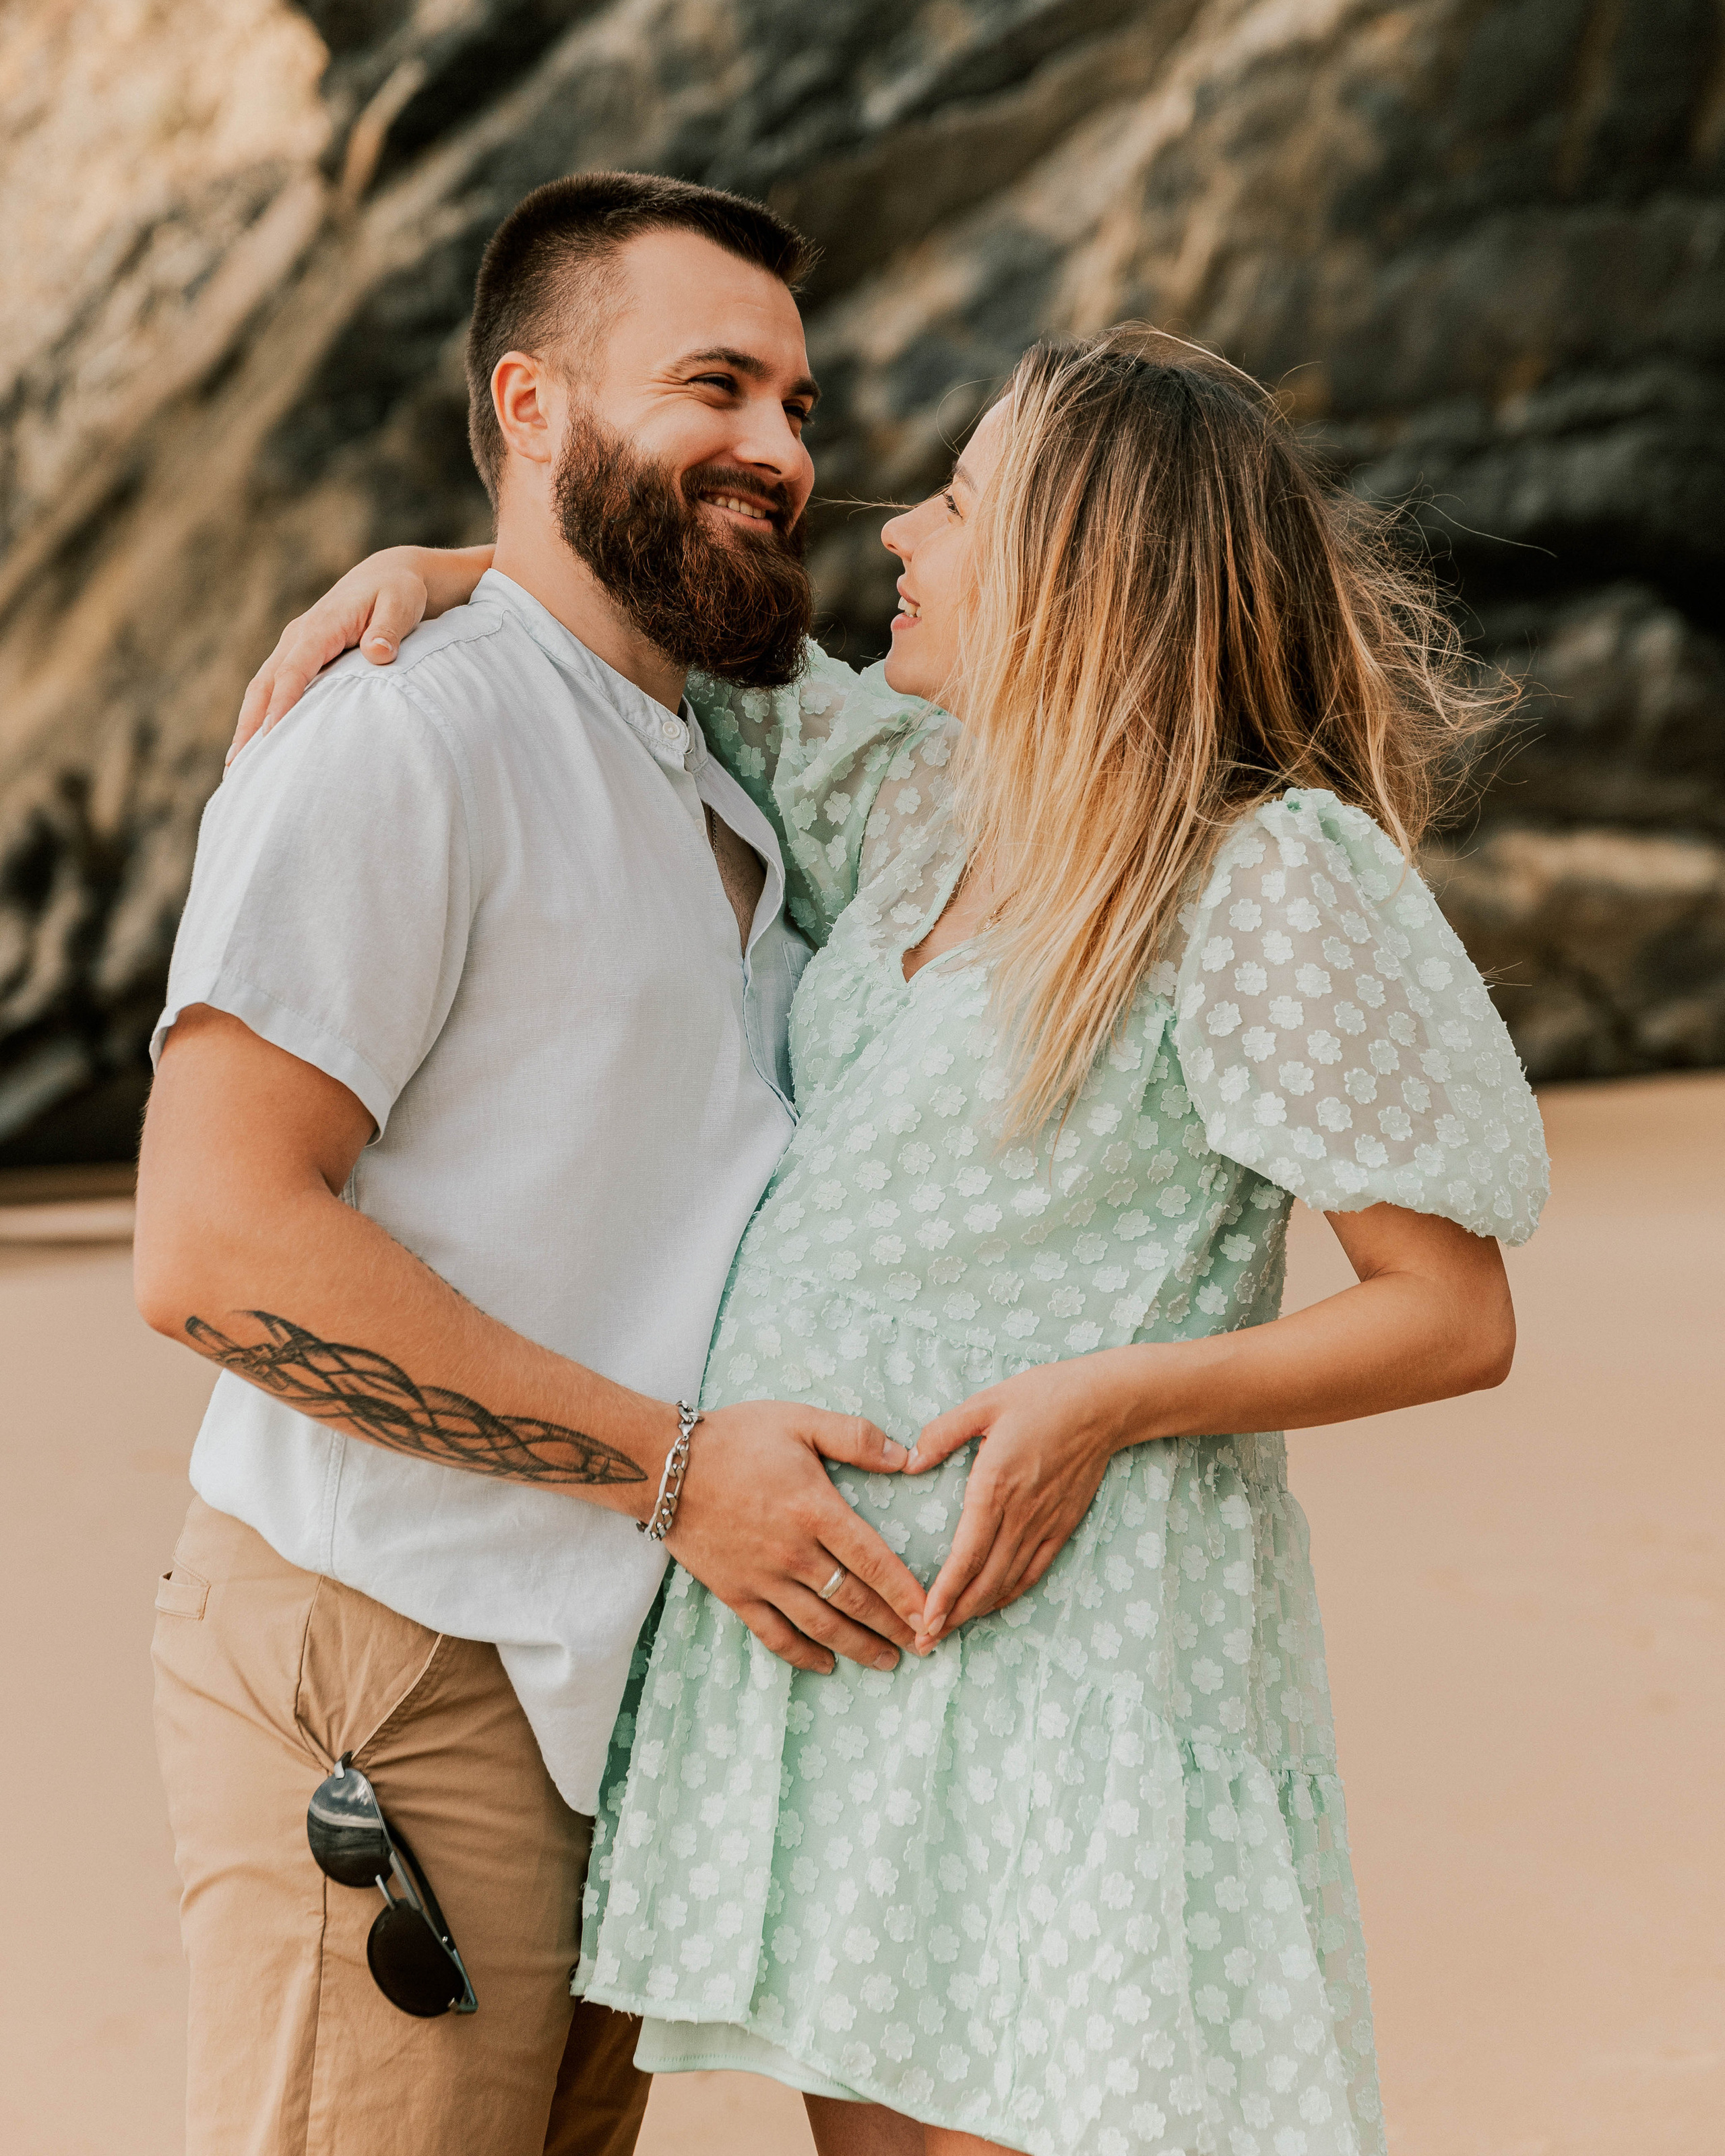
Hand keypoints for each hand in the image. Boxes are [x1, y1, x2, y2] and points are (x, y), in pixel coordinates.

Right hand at [227, 543, 492, 765]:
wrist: (389, 575)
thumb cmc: (399, 592)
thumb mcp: (401, 604)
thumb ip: (389, 629)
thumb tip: (378, 654)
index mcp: (320, 627)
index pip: (294, 671)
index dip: (281, 705)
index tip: (271, 739)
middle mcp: (298, 637)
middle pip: (265, 685)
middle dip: (249, 726)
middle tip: (239, 769)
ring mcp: (294, 647)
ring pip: (261, 690)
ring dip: (247, 727)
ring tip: (237, 770)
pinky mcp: (298, 657)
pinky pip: (273, 689)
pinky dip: (260, 717)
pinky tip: (257, 748)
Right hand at [668, 1399, 930, 1676]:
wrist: (664, 1466)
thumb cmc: (735, 1438)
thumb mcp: (799, 1420)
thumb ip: (855, 1437)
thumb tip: (907, 1456)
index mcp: (815, 1510)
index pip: (873, 1561)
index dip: (905, 1592)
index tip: (932, 1613)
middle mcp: (793, 1553)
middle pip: (853, 1600)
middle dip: (893, 1626)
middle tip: (924, 1645)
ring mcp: (763, 1578)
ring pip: (820, 1624)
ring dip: (858, 1646)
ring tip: (888, 1660)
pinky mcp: (735, 1592)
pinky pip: (774, 1635)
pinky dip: (802, 1655)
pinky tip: (825, 1665)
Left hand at [909, 1350, 1156, 1640]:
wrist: (1103, 1404)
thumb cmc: (1041, 1397)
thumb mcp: (984, 1403)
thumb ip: (943, 1432)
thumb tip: (910, 1463)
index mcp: (995, 1486)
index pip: (966, 1554)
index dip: (944, 1592)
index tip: (925, 1618)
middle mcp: (1020, 1513)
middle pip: (985, 1579)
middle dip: (954, 1614)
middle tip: (926, 1640)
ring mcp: (1045, 1523)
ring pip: (1009, 1581)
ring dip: (979, 1610)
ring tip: (951, 1630)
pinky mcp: (1063, 1525)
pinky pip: (1035, 1570)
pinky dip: (1012, 1593)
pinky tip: (993, 1604)